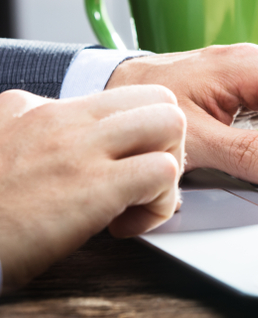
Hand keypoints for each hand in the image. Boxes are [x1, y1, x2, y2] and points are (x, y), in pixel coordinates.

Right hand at [0, 86, 183, 291]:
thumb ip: (25, 118)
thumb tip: (40, 108)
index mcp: (48, 110)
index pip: (132, 94)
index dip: (145, 129)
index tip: (131, 161)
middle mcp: (69, 121)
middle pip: (162, 100)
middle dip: (169, 142)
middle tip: (145, 179)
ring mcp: (83, 150)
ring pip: (172, 125)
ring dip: (169, 168)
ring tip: (139, 199)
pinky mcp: (95, 187)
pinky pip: (163, 174)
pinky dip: (158, 203)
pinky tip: (125, 223)